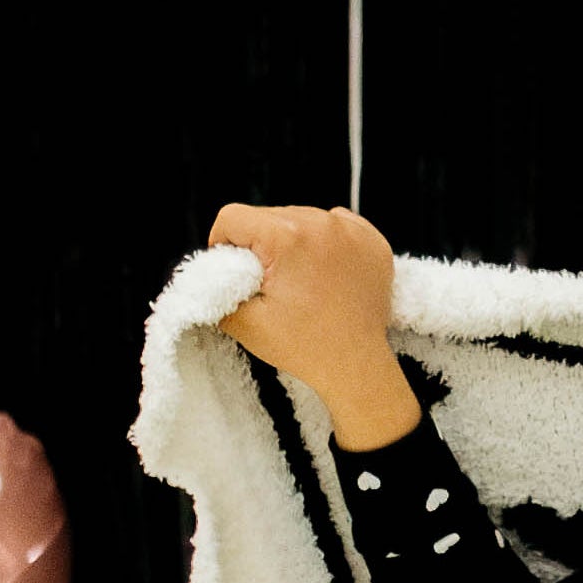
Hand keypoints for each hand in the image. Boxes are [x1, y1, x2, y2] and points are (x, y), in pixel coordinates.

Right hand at [207, 202, 419, 450]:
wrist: (356, 366)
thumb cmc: (304, 346)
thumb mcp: (244, 322)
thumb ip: (216, 289)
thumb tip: (210, 272)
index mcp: (287, 236)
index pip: (233, 217)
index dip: (223, 244)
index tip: (236, 271)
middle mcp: (322, 223)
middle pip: (267, 216)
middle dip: (261, 245)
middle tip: (272, 284)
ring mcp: (352, 229)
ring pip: (300, 219)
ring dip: (293, 243)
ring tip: (301, 281)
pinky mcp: (372, 239)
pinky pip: (334, 225)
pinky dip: (324, 244)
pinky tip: (325, 274)